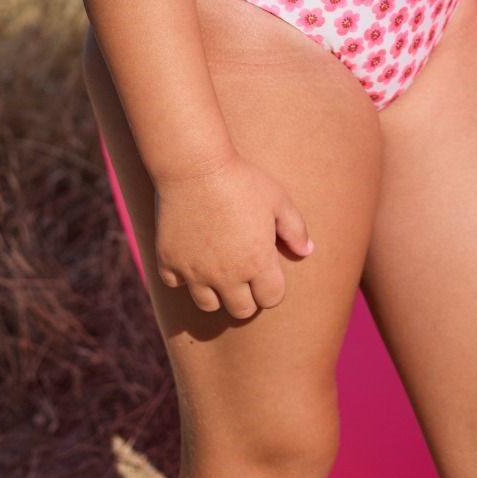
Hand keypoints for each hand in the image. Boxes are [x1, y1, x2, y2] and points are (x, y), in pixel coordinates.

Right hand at [154, 150, 314, 319]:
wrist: (195, 166)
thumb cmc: (242, 179)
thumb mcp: (278, 199)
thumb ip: (295, 229)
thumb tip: (308, 251)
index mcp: (257, 262)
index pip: (271, 299)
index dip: (272, 287)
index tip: (267, 271)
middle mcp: (226, 276)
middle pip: (241, 311)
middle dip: (247, 296)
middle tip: (244, 272)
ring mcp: (195, 272)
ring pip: (208, 305)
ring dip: (216, 292)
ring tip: (218, 267)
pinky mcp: (169, 262)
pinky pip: (176, 284)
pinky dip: (183, 275)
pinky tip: (191, 254)